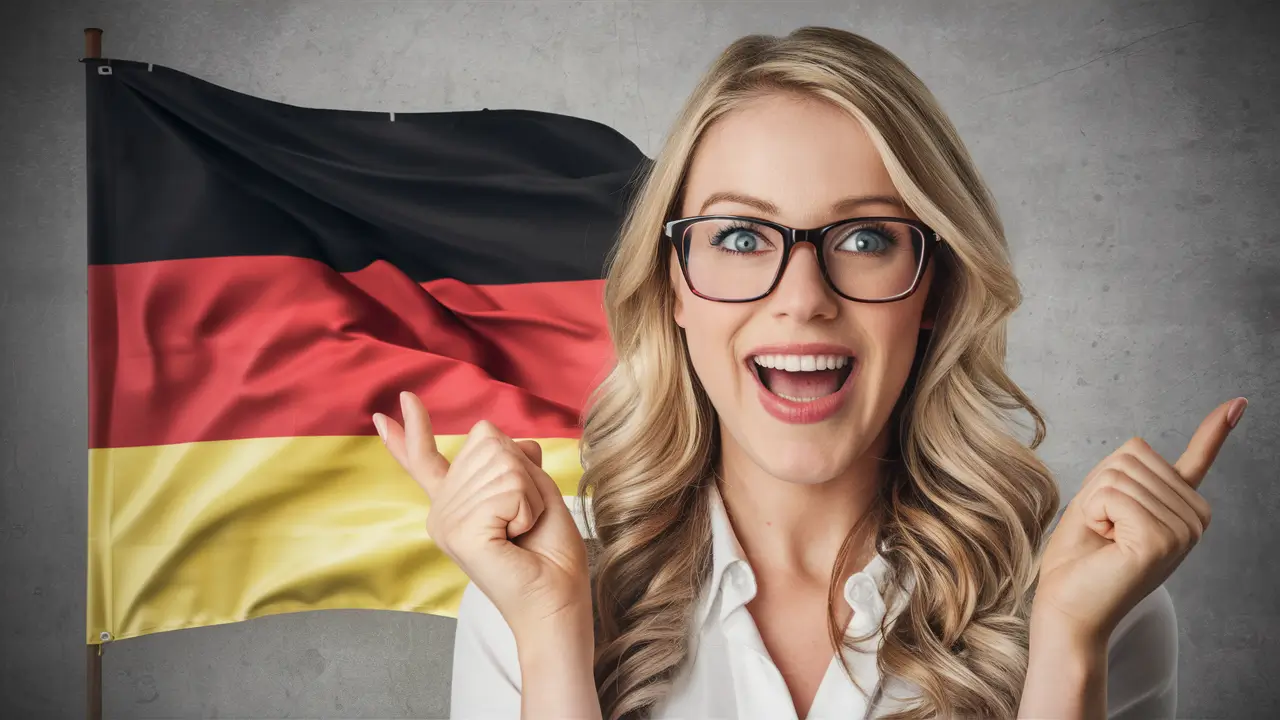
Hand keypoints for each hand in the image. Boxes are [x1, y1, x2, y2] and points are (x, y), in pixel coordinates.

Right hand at [373, 391, 590, 637]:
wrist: (558, 600)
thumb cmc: (550, 551)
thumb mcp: (534, 488)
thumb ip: (510, 456)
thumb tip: (484, 429)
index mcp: (456, 502)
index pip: (427, 458)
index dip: (415, 428)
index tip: (400, 402)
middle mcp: (442, 509)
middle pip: (489, 442)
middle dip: (524, 474)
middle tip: (525, 520)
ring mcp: (446, 520)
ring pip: (504, 462)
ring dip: (529, 494)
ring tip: (521, 531)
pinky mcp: (460, 532)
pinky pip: (509, 487)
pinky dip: (528, 508)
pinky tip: (517, 537)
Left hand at [1033, 397, 1246, 645]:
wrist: (1067, 610)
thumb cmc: (1079, 558)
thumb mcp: (1100, 501)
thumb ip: (1124, 471)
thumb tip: (1140, 443)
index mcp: (1184, 510)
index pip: (1196, 455)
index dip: (1216, 428)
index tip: (1239, 402)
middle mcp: (1194, 518)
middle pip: (1133, 454)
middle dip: (1100, 487)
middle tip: (1102, 530)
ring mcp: (1183, 530)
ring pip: (1119, 473)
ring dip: (1095, 503)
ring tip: (1104, 540)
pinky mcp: (1161, 539)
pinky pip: (1114, 493)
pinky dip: (1095, 512)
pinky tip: (1107, 543)